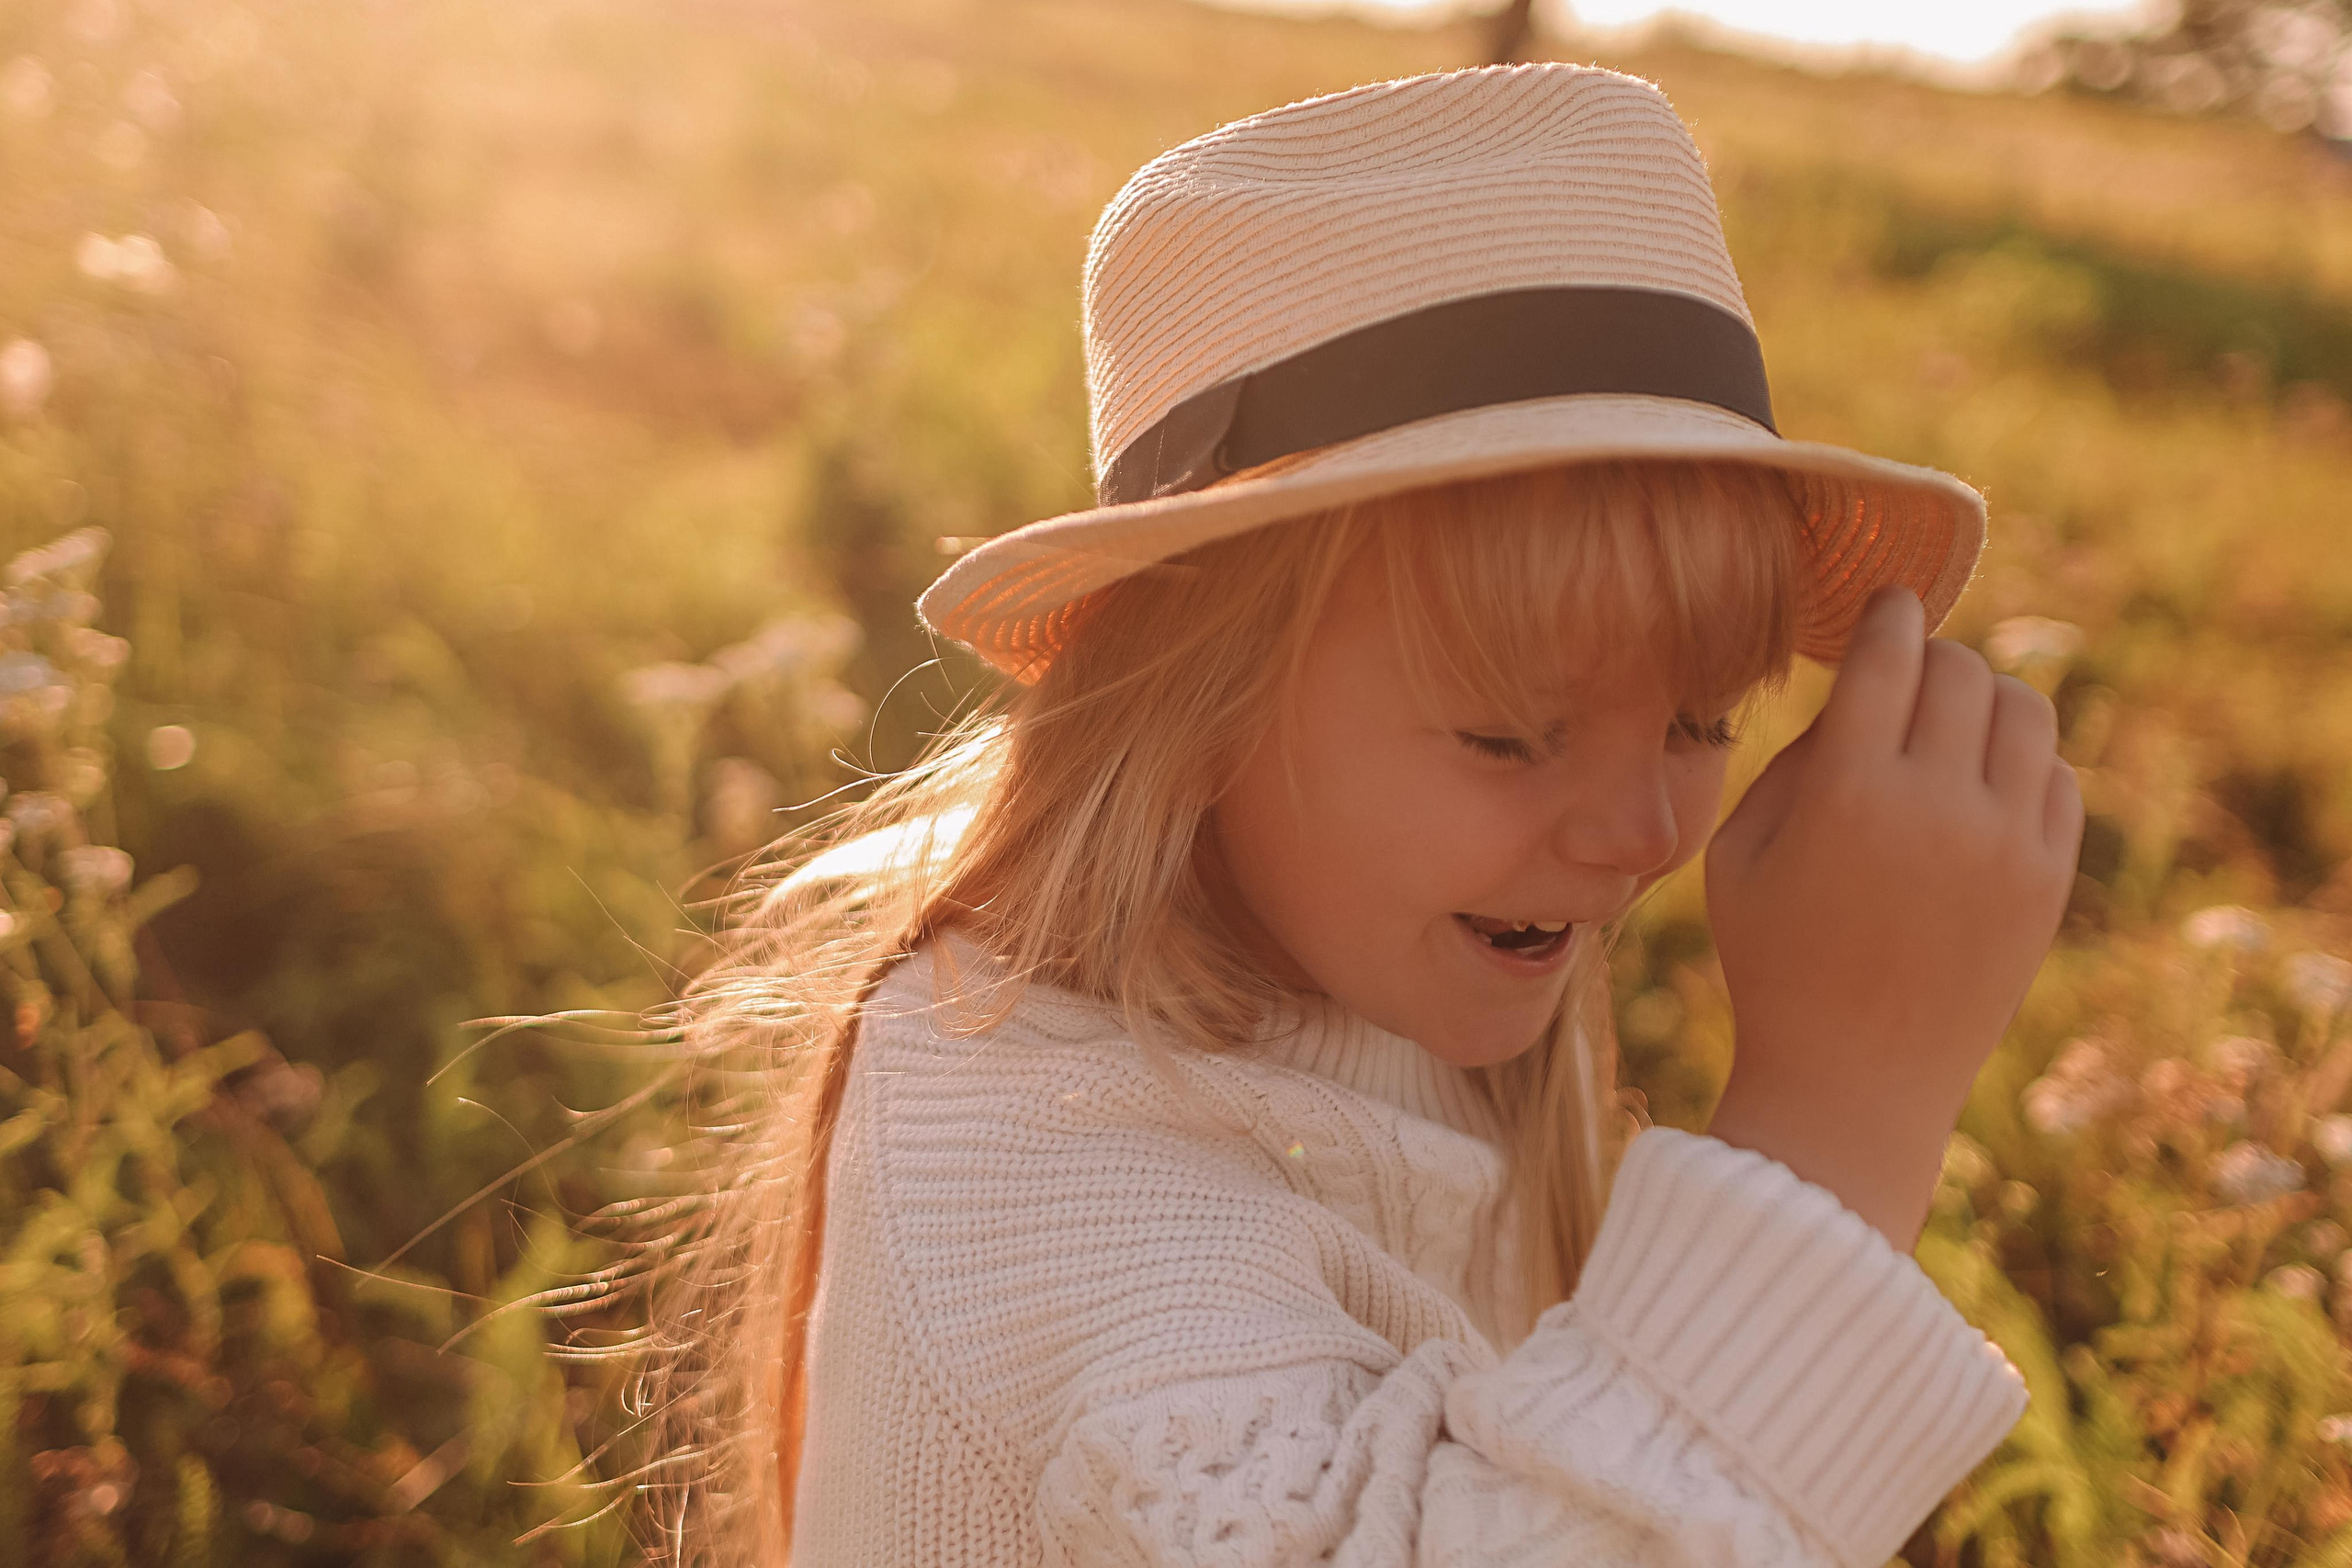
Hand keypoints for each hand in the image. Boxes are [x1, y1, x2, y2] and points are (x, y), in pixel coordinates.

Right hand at [1701, 584, 2084, 1250]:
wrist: (1854, 1081)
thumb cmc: (1773, 960)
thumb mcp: (1738, 854)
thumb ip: (1794, 761)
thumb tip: (1858, 691)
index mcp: (1851, 793)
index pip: (1890, 654)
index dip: (1888, 614)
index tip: (1885, 604)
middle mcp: (1940, 807)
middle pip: (1964, 668)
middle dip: (1932, 655)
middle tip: (1908, 673)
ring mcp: (2007, 844)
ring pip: (2026, 709)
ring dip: (1985, 698)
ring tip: (1951, 722)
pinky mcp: (2049, 881)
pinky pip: (2057, 777)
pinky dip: (2020, 762)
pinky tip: (1978, 786)